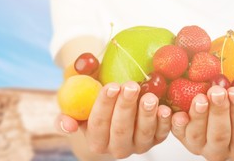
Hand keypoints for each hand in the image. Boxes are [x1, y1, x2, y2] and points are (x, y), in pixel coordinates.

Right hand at [56, 81, 171, 158]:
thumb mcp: (77, 105)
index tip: (111, 86)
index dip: (104, 105)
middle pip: (121, 128)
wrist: (116, 107)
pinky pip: (162, 133)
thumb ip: (68, 112)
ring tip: (149, 97)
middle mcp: (117, 147)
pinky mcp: (156, 139)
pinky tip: (165, 109)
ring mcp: (138, 145)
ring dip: (147, 115)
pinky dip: (164, 122)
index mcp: (95, 140)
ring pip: (143, 133)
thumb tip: (68, 125)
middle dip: (126, 106)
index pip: (98, 123)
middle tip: (131, 86)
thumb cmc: (94, 102)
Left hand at [171, 85, 233, 160]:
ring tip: (199, 97)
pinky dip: (176, 125)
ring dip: (198, 117)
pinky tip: (176, 112)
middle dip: (218, 113)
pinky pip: (176, 134)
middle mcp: (219, 151)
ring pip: (197, 136)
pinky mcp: (181, 138)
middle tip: (217, 91)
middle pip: (219, 135)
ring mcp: (198, 146)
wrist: (221, 118)